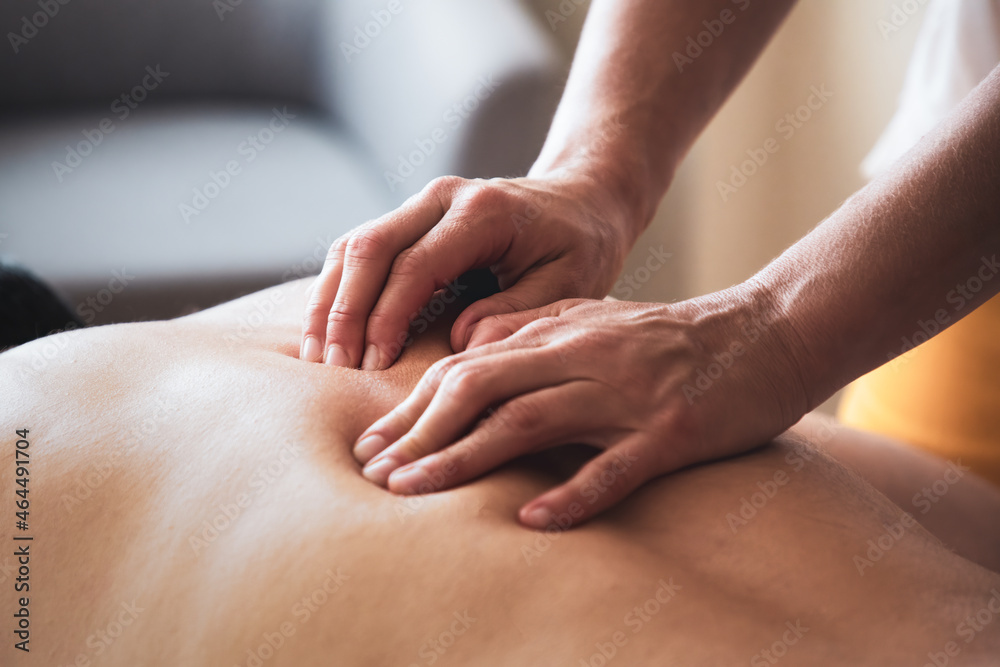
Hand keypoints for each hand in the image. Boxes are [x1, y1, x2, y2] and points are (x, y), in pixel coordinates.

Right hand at [300, 172, 638, 369]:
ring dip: (330, 301)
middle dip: (344, 311)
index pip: (415, 264)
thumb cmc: (580, 247)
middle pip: (369, 247)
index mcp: (482, 211)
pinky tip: (328, 332)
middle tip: (334, 367)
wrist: (582, 202)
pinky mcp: (411, 219)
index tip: (373, 367)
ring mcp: (421, 203)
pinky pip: (360, 249)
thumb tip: (461, 342)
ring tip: (320, 357)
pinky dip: (338, 291)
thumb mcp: (569, 285)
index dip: (387, 317)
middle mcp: (442, 196)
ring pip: (353, 245)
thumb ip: (516, 312)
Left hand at [351, 292, 810, 528]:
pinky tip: (531, 520)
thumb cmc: (672, 336)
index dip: (414, 405)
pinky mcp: (672, 430)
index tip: (373, 443)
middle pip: (481, 388)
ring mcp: (628, 393)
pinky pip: (615, 466)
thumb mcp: (597, 318)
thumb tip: (470, 351)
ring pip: (530, 422)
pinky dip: (572, 494)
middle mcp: (585, 355)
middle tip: (375, 473)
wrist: (767, 332)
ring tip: (414, 492)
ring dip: (464, 459)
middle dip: (419, 432)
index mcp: (562, 331)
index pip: (468, 365)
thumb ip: (534, 331)